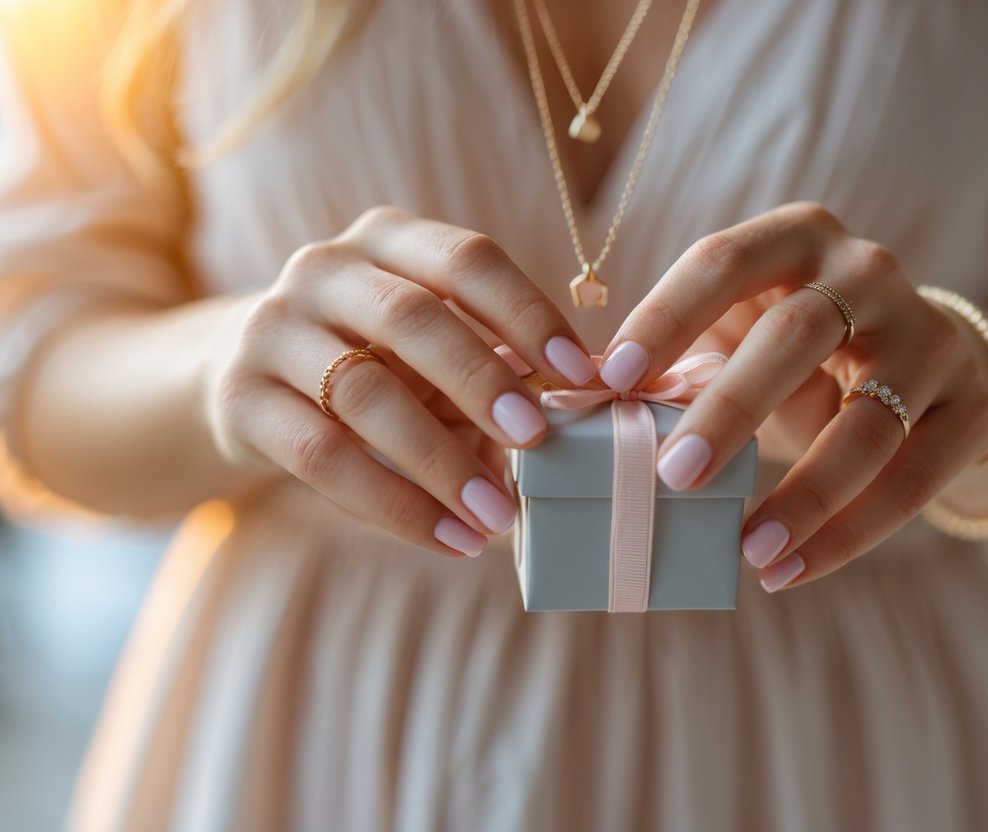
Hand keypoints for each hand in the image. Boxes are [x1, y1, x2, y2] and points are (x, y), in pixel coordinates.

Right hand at [205, 207, 596, 557]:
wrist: (241, 378)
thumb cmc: (372, 359)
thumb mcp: (428, 346)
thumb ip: (495, 363)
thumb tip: (588, 412)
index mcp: (389, 240)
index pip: (467, 260)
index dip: (527, 313)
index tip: (579, 372)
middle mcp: (325, 269)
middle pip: (413, 319)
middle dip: (482, 380)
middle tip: (536, 439)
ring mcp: (273, 329)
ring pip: (365, 393)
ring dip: (441, 461)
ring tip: (497, 514)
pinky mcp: (239, 399)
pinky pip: (322, 456)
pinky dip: (394, 504)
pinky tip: (448, 539)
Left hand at [601, 202, 987, 589]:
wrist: (925, 367)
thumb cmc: (799, 354)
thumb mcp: (741, 336)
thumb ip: (679, 363)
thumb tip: (581, 407)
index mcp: (796, 238)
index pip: (723, 261)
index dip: (666, 316)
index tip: (611, 380)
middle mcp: (868, 273)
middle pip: (798, 335)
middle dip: (730, 407)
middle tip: (672, 478)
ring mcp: (930, 336)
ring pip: (868, 420)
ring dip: (805, 493)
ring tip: (748, 550)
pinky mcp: (970, 406)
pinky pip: (912, 479)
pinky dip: (851, 534)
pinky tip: (790, 570)